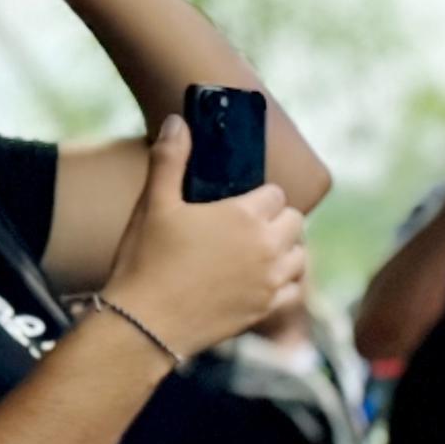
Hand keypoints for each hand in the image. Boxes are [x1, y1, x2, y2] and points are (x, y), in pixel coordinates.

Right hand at [105, 117, 306, 358]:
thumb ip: (170, 159)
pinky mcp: (267, 309)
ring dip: (285, 250)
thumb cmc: (146, 258)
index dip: (258, 196)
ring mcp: (271, 280)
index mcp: (246, 216)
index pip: (275, 194)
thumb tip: (179, 121)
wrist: (144, 322)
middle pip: (295, 222)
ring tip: (258, 250)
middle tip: (248, 225)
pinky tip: (263, 280)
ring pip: (299, 256)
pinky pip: (294, 290)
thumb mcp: (154, 203)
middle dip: (276, 220)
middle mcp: (268, 246)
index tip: (238, 202)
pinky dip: (284, 283)